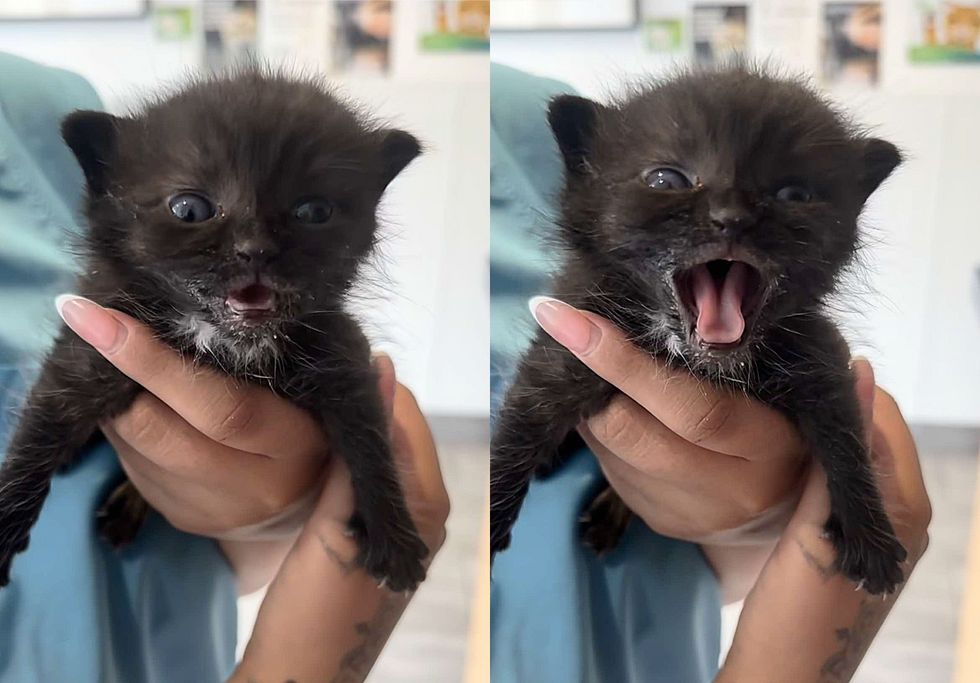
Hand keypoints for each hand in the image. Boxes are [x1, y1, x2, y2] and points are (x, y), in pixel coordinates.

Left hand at [61, 295, 342, 591]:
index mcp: (295, 445)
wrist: (309, 501)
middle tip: (90, 322)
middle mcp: (251, 486)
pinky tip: (134, 397)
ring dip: (113, 397)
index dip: (156, 363)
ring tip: (113, 353)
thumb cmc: (317, 419)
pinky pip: (130, 462)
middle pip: (160, 430)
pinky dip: (122, 423)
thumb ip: (303, 356)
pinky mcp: (177, 515)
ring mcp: (210, 508)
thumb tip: (296, 327)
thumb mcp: (322, 388)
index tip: (99, 317)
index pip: (222, 407)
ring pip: (135, 446)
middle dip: (116, 376)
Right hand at [230, 353, 449, 682]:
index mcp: (425, 505)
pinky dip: (360, 458)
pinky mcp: (385, 540)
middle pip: (405, 437)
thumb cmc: (314, 606)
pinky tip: (330, 444)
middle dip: (373, 403)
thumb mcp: (334, 524)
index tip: (344, 354)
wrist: (302, 675)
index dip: (380, 386)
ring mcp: (408, 528)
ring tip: (324, 397)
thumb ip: (359, 455)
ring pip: (391, 458)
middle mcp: (427, 512)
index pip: (410, 421)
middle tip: (328, 372)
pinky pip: (380, 482)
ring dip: (365, 429)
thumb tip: (380, 378)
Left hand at [529, 297, 805, 546]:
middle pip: (631, 432)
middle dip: (588, 379)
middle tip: (563, 327)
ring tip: (586, 358)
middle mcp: (726, 489)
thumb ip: (731, 351)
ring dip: (586, 401)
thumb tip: (661, 305)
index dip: (625, 362)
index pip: (692, 407)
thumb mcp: (779, 382)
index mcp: (769, 445)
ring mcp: (686, 511)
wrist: (789, 502)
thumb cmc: (786, 414)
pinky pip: (606, 464)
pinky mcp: (656, 519)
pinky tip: (608, 401)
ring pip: (608, 448)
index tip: (569, 319)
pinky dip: (596, 426)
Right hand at [717, 360, 930, 681]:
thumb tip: (859, 380)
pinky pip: (850, 484)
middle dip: (840, 409)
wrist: (785, 675)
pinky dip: (826, 463)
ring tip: (785, 413)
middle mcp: (904, 516)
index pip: (886, 421)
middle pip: (878, 437)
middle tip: (788, 388)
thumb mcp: (815, 529)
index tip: (804, 367)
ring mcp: (882, 531)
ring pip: (861, 460)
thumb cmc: (797, 611)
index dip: (850, 389)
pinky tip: (792, 455)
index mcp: (904, 509)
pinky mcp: (857, 542)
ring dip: (830, 435)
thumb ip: (839, 459)